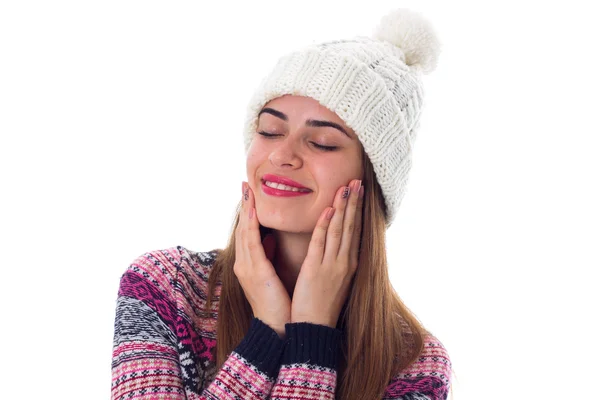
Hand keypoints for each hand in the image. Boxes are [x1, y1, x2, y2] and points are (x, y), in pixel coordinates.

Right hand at [233, 181, 290, 337]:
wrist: (277, 328)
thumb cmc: (278, 304)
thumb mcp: (271, 275)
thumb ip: (268, 256)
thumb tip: (270, 239)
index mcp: (249, 265)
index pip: (247, 233)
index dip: (247, 212)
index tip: (249, 194)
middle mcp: (244, 264)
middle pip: (242, 229)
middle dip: (244, 206)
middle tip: (244, 185)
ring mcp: (247, 268)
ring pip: (245, 232)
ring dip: (247, 210)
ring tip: (248, 191)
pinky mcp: (256, 272)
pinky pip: (253, 243)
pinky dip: (252, 225)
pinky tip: (254, 211)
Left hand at [290, 179, 363, 327]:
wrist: (315, 328)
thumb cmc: (323, 306)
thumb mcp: (337, 281)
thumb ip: (338, 262)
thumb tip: (337, 246)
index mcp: (350, 264)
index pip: (354, 231)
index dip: (357, 210)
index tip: (359, 191)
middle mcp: (345, 262)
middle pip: (350, 226)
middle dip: (354, 202)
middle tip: (357, 180)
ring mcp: (332, 265)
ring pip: (339, 230)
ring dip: (343, 207)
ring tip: (346, 187)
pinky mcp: (316, 270)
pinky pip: (321, 243)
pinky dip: (325, 225)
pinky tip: (329, 209)